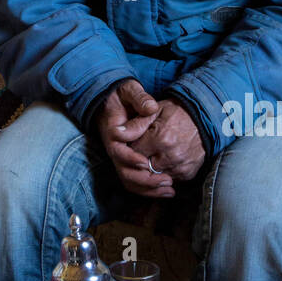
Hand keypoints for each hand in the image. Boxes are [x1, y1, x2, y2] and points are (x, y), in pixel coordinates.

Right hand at [96, 78, 174, 198]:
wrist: (112, 99)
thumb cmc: (122, 95)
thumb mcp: (129, 90)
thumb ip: (139, 98)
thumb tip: (150, 107)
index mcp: (112, 132)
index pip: (118, 151)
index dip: (131, 158)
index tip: (145, 162)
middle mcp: (114, 149)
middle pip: (124, 173)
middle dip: (145, 180)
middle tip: (167, 180)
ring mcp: (120, 158)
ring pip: (130, 181)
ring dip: (149, 189)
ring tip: (170, 189)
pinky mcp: (128, 163)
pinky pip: (135, 181)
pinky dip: (149, 189)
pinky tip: (166, 189)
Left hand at [130, 100, 205, 182]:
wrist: (204, 118)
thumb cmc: (176, 113)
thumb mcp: (155, 111)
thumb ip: (136, 123)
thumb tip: (118, 133)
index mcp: (160, 138)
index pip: (134, 154)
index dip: (129, 151)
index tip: (131, 145)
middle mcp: (171, 156)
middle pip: (143, 169)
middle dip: (138, 163)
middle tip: (141, 153)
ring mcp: (180, 167)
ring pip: (155, 177)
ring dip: (151, 170)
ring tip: (153, 156)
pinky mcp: (188, 174)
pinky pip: (169, 179)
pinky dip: (164, 173)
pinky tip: (164, 162)